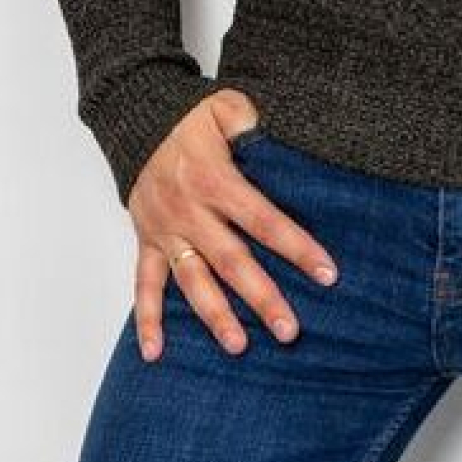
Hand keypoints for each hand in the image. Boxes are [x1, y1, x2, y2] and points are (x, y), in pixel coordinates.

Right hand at [126, 92, 339, 361]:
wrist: (135, 119)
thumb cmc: (188, 117)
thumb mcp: (225, 107)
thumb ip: (252, 122)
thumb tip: (279, 136)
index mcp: (214, 180)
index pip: (263, 220)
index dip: (296, 247)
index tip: (326, 274)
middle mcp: (189, 211)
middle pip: (231, 261)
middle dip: (261, 297)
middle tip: (289, 331)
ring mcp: (165, 230)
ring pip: (192, 281)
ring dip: (214, 316)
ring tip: (239, 346)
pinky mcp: (148, 242)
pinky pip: (144, 286)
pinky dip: (147, 320)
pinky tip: (155, 353)